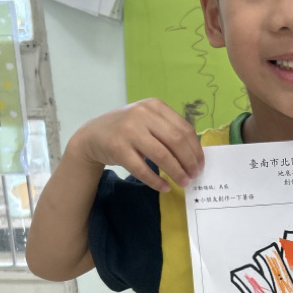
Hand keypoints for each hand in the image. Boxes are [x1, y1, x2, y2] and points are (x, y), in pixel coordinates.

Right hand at [68, 98, 203, 192]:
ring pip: (161, 155)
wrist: (93, 135)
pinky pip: (142, 169)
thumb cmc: (127, 129)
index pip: (184, 128)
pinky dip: (156, 181)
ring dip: (176, 172)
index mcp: (154, 106)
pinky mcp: (118, 148)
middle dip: (189, 161)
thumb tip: (195, 155)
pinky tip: (164, 187)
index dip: (196, 149)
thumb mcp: (147, 120)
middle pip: (176, 141)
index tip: (200, 164)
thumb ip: (168, 129)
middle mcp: (142, 114)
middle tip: (194, 175)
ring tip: (183, 182)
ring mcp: (129, 130)